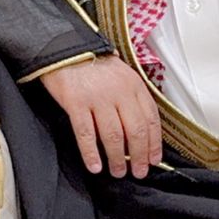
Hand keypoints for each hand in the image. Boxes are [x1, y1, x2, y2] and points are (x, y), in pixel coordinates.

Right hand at [41, 54, 160, 177]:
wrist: (64, 47)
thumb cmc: (92, 63)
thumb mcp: (121, 74)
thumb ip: (132, 97)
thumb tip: (141, 129)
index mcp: (133, 85)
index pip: (151, 120)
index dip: (154, 144)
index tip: (153, 159)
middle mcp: (118, 91)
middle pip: (135, 132)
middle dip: (138, 157)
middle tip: (137, 171)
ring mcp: (97, 97)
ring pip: (113, 137)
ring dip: (117, 159)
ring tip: (117, 171)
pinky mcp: (76, 102)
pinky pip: (86, 134)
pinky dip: (91, 153)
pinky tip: (94, 165)